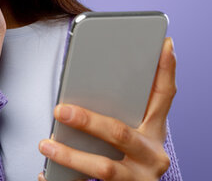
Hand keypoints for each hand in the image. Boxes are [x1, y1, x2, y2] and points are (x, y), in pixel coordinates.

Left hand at [38, 37, 176, 180]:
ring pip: (103, 167)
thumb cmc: (126, 162)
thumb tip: (88, 83)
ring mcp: (138, 179)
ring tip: (45, 145)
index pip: (165, 97)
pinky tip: (45, 175)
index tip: (165, 44)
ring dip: (70, 155)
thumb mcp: (132, 138)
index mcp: (155, 133)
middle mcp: (153, 156)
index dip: (166, 71)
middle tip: (61, 110)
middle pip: (120, 133)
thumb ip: (120, 114)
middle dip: (89, 121)